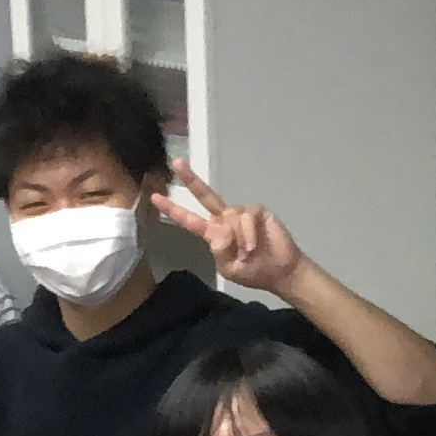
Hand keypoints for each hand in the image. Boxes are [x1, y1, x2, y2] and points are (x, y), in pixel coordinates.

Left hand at [148, 160, 305, 294]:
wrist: (280, 272)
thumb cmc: (253, 272)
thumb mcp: (229, 269)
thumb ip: (219, 251)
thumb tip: (218, 229)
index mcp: (213, 234)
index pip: (189, 220)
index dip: (173, 209)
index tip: (154, 197)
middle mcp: (224, 219)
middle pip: (205, 196)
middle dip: (191, 180)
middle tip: (176, 163)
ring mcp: (240, 214)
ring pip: (230, 217)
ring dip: (238, 240)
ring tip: (248, 254)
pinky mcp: (256, 211)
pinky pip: (246, 217)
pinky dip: (249, 234)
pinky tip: (254, 246)